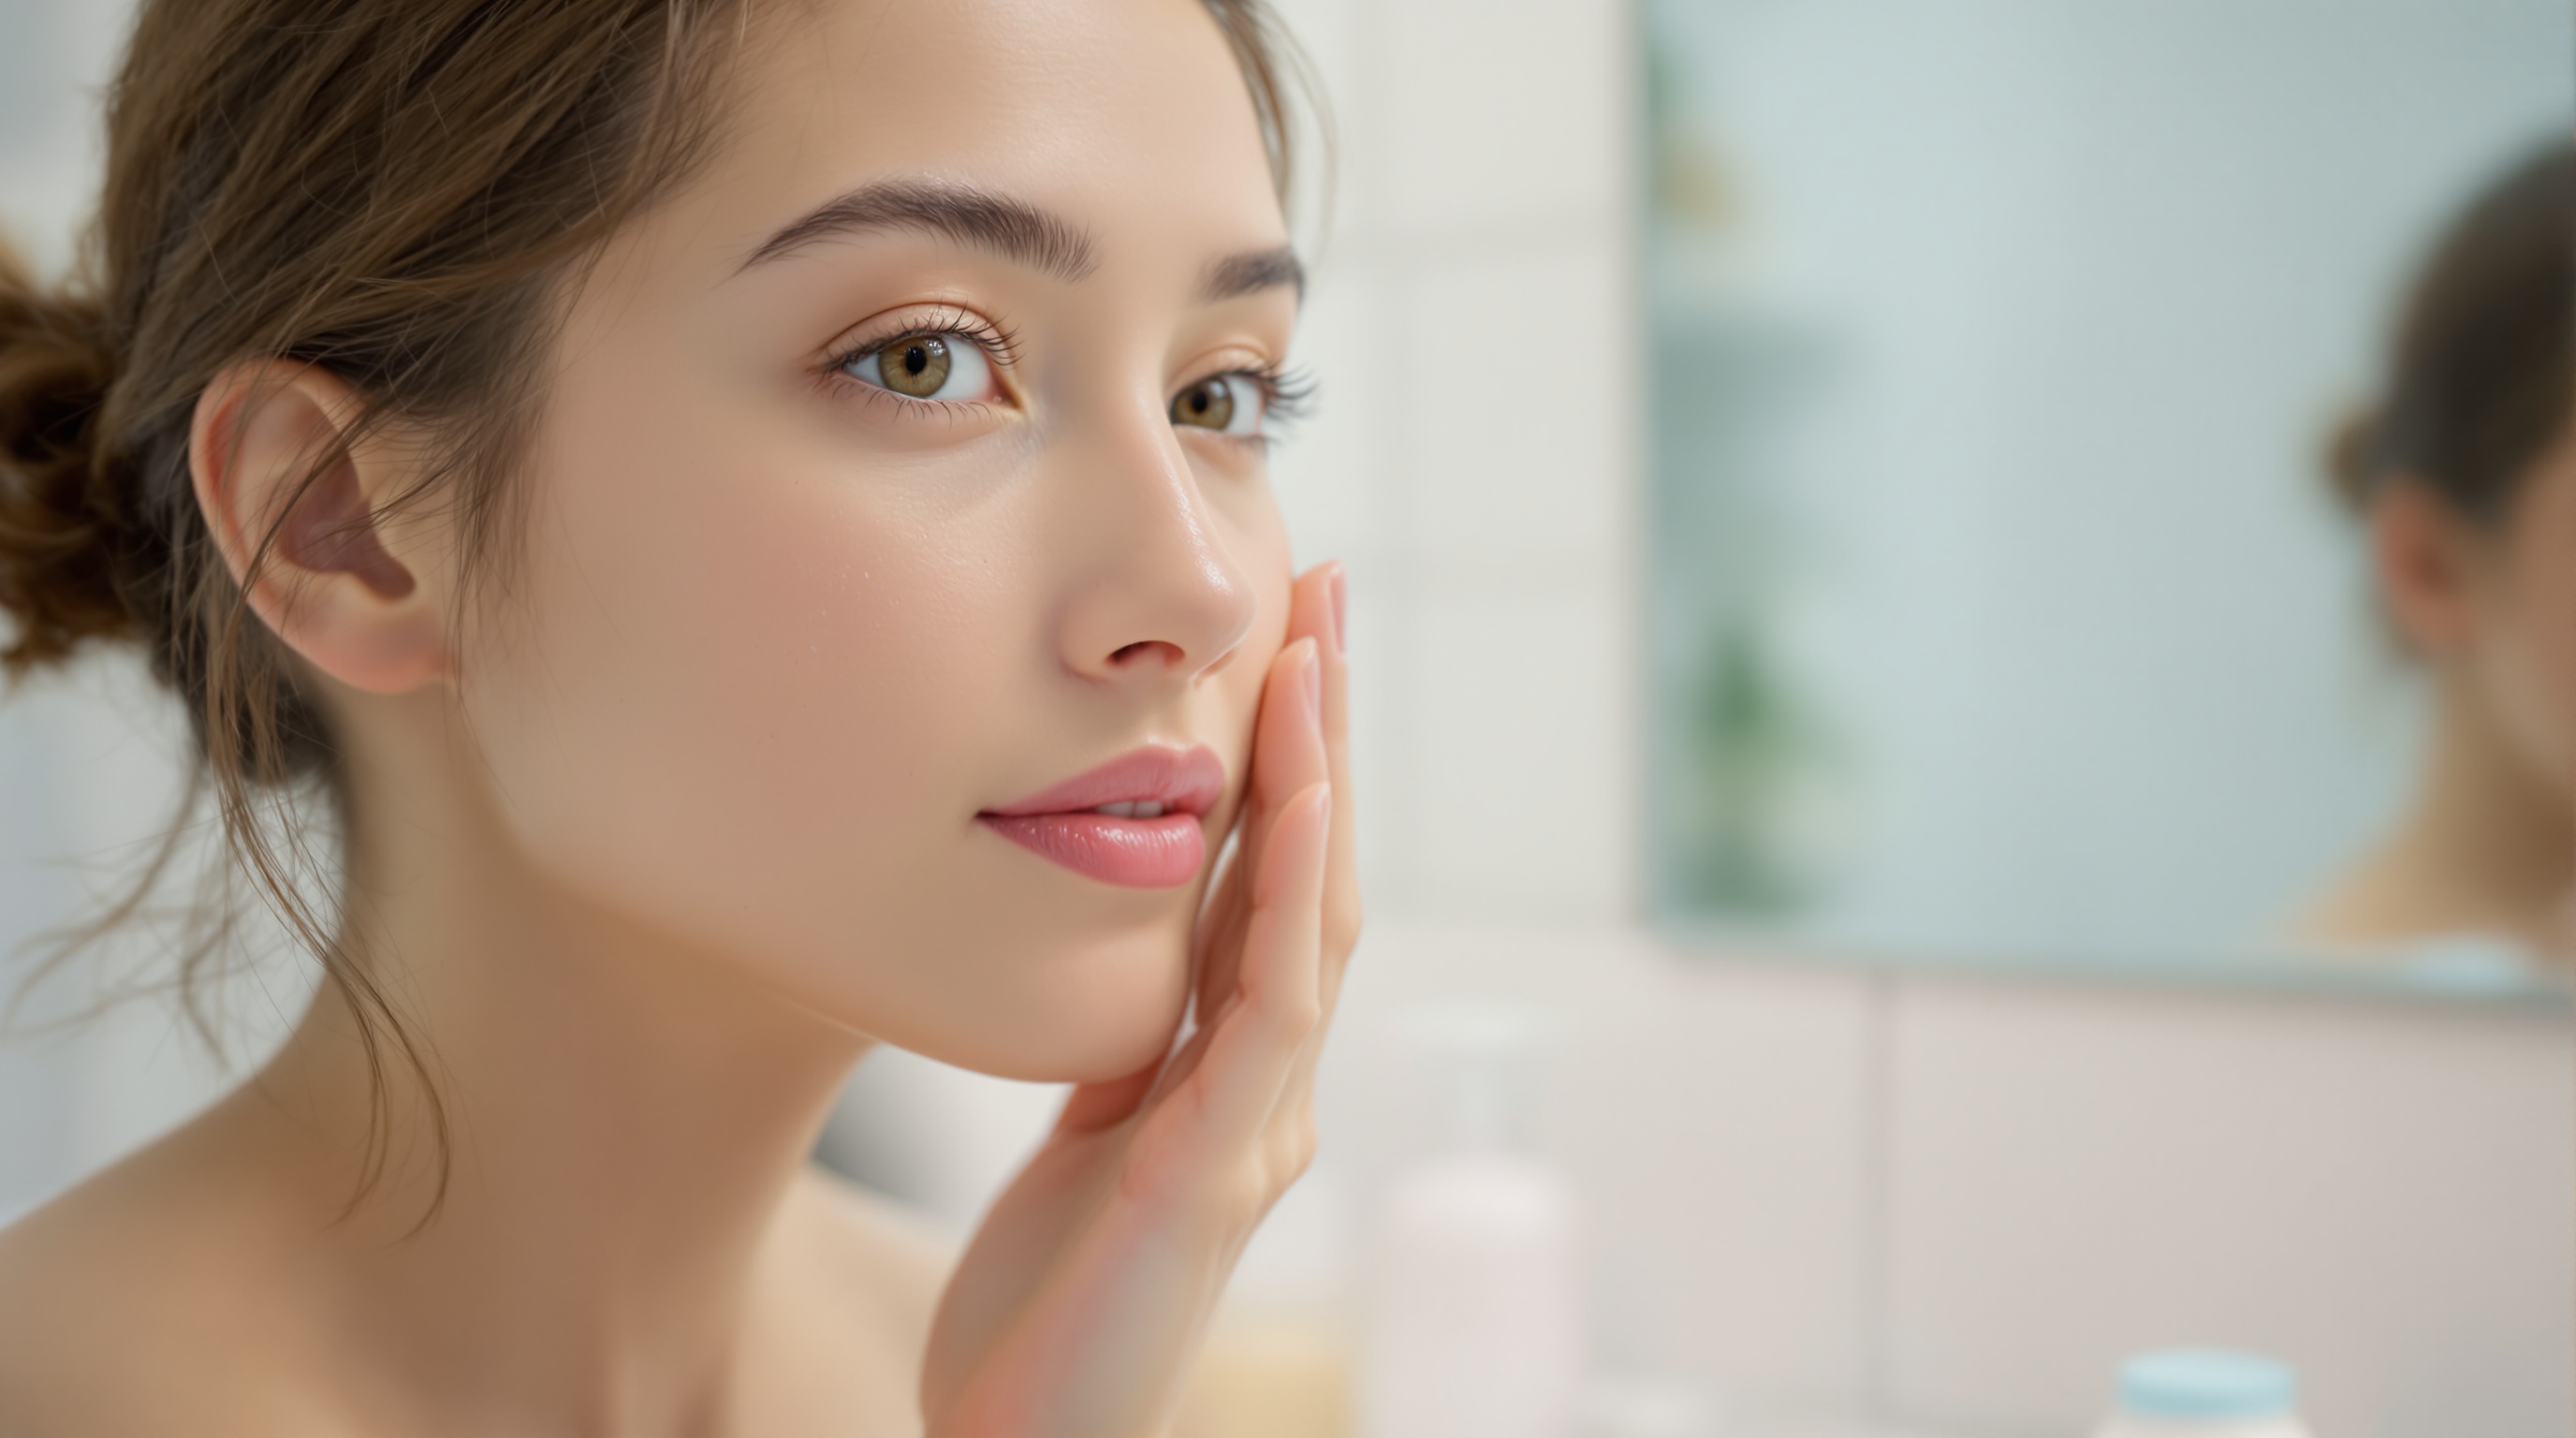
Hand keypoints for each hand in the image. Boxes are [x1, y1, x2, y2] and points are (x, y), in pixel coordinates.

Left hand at [920, 563, 1360, 1437]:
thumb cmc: (1042, 1317)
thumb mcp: (1083, 1147)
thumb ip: (1125, 1057)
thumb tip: (1131, 971)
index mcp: (1228, 1073)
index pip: (1273, 888)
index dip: (1288, 763)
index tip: (1285, 641)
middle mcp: (1267, 1086)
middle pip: (1314, 875)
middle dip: (1321, 730)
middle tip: (1325, 594)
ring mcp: (1257, 1123)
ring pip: (1310, 918)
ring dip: (1318, 776)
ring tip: (1314, 649)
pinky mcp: (1219, 1164)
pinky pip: (1273, 1004)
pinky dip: (1294, 889)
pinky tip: (1297, 796)